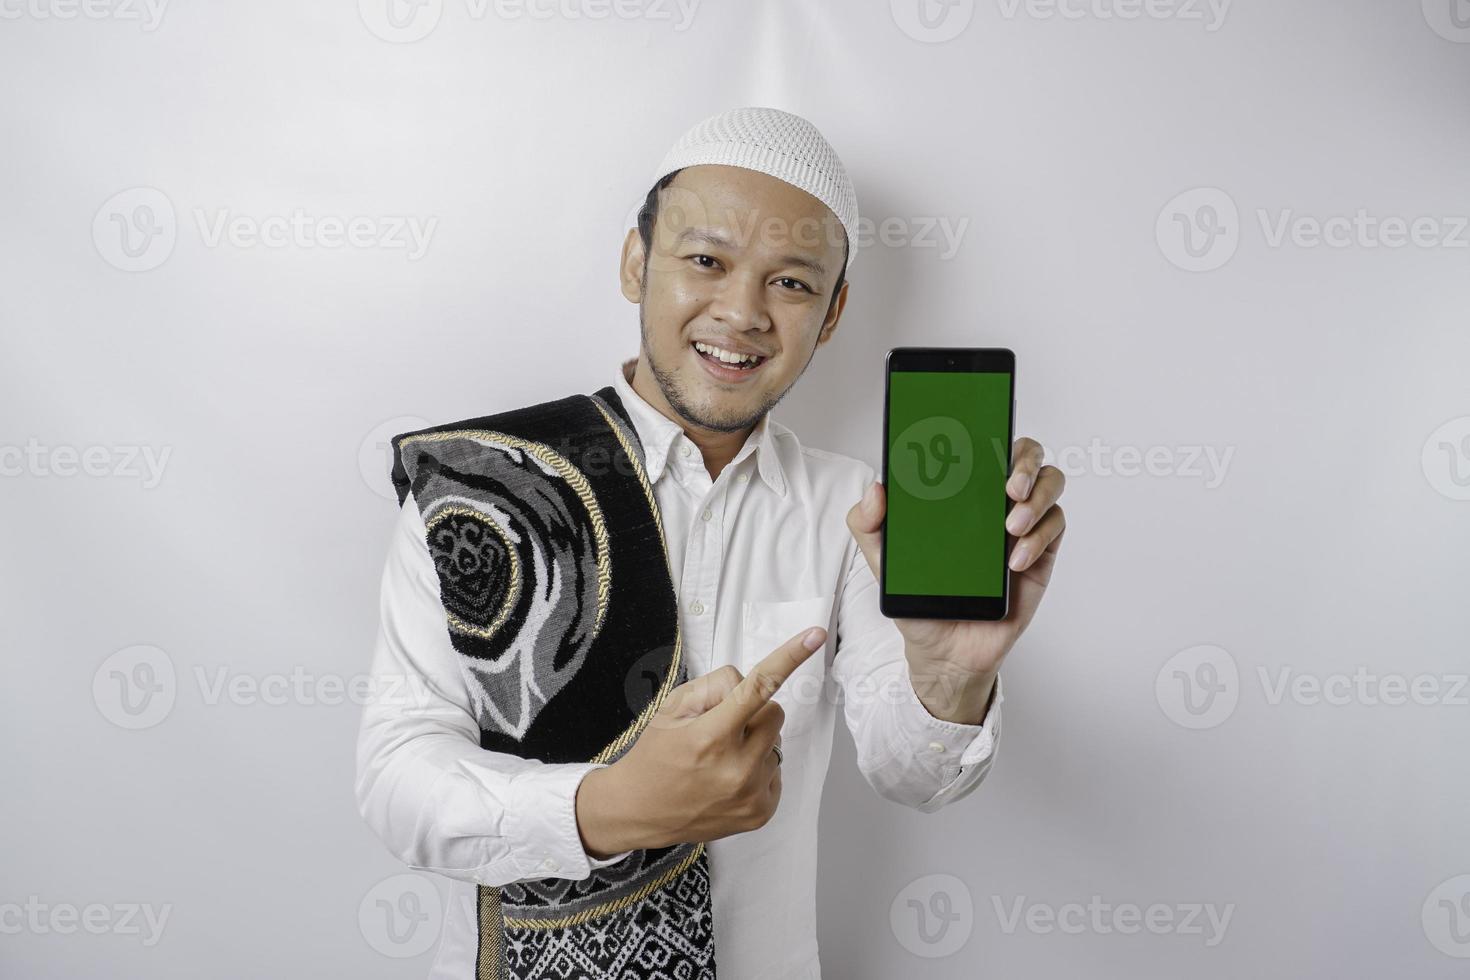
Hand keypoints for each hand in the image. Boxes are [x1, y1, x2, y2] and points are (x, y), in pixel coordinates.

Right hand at [576, 627, 825, 856]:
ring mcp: (751, 794)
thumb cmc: (656, 754)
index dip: (789, 658)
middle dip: (754, 712)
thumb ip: (715, 687)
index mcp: (711, 736)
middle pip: (775, 713)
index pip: (757, 687)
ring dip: (755, 742)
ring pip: (777, 743)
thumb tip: (752, 686)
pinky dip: (758, 768)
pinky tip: (728, 778)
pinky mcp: (761, 813)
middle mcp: (736, 768)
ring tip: (720, 758)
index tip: (815, 635)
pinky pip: (777, 771)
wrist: (639, 811)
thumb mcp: (673, 708)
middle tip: (722, 726)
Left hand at [844, 437, 1065, 720]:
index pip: (982, 443)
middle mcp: (994, 501)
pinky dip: (1038, 539)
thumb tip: (876, 489)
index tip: (984, 430)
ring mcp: (1022, 525)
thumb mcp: (883, 561)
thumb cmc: (919, 599)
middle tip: (1008, 486)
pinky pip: (1054, 529)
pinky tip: (1014, 561)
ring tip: (1011, 526)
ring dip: (1038, 497)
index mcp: (959, 493)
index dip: (990, 427)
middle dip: (1024, 461)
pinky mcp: (1041, 554)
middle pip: (1027, 454)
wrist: (944, 651)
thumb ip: (868, 524)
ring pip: (1051, 483)